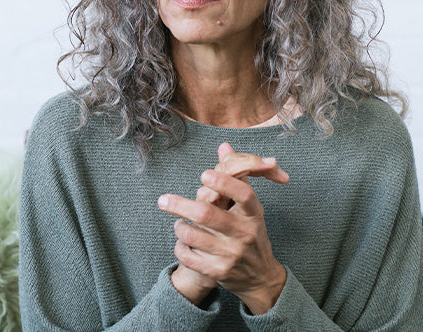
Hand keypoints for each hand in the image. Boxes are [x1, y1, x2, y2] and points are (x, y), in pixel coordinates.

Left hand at [159, 145, 289, 314]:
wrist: (260, 277)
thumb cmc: (251, 234)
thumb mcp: (250, 207)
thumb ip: (236, 176)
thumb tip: (224, 146)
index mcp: (254, 214)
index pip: (243, 194)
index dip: (223, 183)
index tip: (203, 174)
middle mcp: (245, 233)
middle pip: (207, 214)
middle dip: (180, 205)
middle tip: (163, 200)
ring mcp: (232, 254)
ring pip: (192, 235)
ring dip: (179, 227)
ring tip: (179, 224)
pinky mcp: (219, 272)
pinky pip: (188, 255)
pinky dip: (180, 247)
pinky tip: (184, 243)